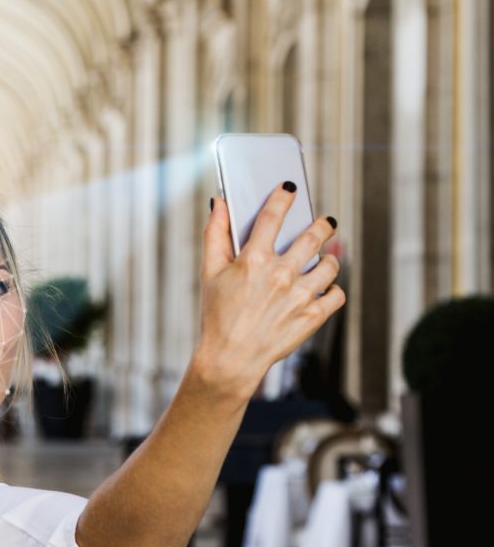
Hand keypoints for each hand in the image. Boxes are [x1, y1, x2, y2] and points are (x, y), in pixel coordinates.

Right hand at [195, 185, 345, 399]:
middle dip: (322, 225)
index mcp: (254, 260)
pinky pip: (337, 294)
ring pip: (330, 265)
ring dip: (330, 258)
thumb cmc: (217, 316)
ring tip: (324, 259)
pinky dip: (333, 290)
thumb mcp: (210, 273)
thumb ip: (215, 235)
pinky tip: (323, 289)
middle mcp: (281, 274)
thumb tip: (219, 204)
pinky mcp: (313, 317)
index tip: (290, 187)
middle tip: (325, 222)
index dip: (283, 196)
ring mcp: (300, 296)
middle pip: (313, 236)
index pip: (273, 216)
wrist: (230, 359)